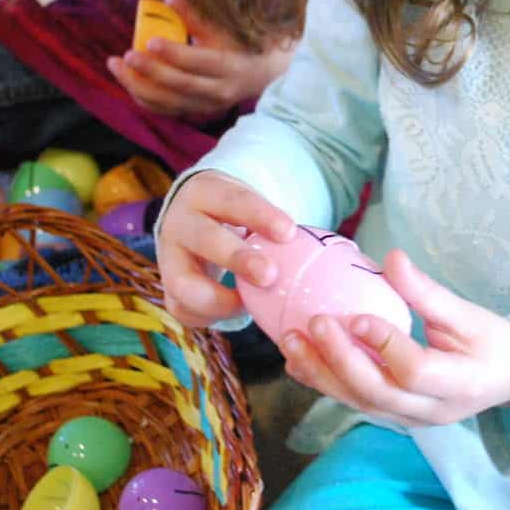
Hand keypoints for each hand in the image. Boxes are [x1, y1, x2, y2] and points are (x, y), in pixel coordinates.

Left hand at [107, 0, 294, 119]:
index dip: (174, 54)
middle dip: (150, 71)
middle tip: (126, 55)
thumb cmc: (239, 42)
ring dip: (138, 85)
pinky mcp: (194, 111)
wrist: (259, 74)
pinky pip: (164, 108)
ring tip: (116, 66)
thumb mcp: (224, 27)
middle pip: (180, 84)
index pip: (199, 63)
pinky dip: (143, 96)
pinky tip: (127, 80)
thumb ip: (196, 14)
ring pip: (167, 101)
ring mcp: (206, 105)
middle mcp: (219, 91)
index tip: (150, 41)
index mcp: (230, 66)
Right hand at [155, 172, 295, 327]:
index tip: (290, 232)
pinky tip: (238, 312)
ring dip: (219, 299)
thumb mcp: (248, 203)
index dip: (260, 216)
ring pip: (182, 283)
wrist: (194, 219)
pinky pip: (183, 309)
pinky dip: (210, 316)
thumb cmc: (235, 214)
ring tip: (249, 306)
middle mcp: (180, 223)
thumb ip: (276, 226)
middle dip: (237, 259)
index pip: (233, 200)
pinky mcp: (168, 288)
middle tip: (270, 275)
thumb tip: (341, 252)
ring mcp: (168, 257)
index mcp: (205, 193)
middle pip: (204, 239)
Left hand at [281, 250, 509, 427]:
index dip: (384, 344)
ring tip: (290, 341)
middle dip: (341, 359)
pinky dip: (324, 382)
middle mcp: (432, 411)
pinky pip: (355, 403)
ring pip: (360, 403)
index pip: (415, 371)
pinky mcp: (395, 416)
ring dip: (322, 373)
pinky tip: (297, 361)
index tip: (355, 315)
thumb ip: (428, 292)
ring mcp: (411, 419)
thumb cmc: (492, 342)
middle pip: (378, 393)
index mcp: (460, 383)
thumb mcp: (468, 314)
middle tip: (314, 322)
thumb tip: (392, 257)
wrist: (507, 378)